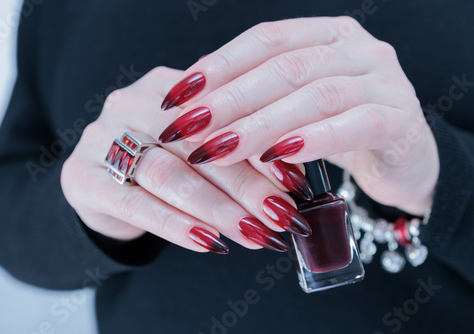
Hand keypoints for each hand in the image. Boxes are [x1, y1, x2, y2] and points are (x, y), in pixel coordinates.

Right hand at [61, 67, 312, 253]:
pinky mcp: (83, 176)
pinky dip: (177, 225)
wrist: (100, 182)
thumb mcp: (197, 147)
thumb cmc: (162, 162)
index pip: (222, 114)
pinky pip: (136, 203)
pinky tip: (210, 243)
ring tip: (256, 236)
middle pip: (199, 145)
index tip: (296, 184)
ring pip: (171, 174)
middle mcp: (133, 103)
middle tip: (282, 217)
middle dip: (248, 185)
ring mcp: (102, 137)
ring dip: (219, 209)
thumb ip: (236, 151)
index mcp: (170, 86)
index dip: (262, 149)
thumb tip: (294, 178)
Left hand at [158, 16, 438, 215]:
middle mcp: (358, 48)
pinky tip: (279, 156)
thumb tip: (190, 107)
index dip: (218, 66)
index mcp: (328, 34)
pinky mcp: (401, 121)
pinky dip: (314, 140)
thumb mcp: (295, 108)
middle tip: (188, 127)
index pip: (266, 40)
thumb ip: (255, 99)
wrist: (402, 159)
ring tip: (220, 149)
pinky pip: (355, 124)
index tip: (177, 96)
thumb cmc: (338, 130)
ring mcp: (385, 81)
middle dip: (230, 100)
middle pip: (285, 67)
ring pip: (315, 95)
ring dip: (261, 124)